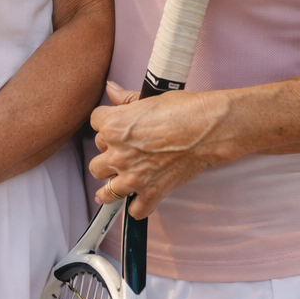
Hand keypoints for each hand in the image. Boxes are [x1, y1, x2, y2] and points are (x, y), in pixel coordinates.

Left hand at [89, 80, 231, 216]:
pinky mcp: (151, 192)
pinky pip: (135, 210)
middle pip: (96, 162)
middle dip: (106, 159)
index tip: (111, 131)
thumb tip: (111, 88)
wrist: (205, 129)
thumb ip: (125, 98)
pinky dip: (137, 208)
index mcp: (113, 126)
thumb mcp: (148, 98)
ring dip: (110, 189)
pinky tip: (138, 202)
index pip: (94, 125)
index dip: (104, 127)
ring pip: (106, 191)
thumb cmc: (182, 111)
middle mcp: (118, 153)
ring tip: (111, 189)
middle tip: (119, 157)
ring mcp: (133, 176)